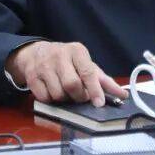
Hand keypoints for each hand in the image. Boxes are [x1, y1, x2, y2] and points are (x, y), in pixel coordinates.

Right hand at [6, 41, 127, 106]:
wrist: (36, 53)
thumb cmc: (67, 61)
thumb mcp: (86, 65)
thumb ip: (104, 80)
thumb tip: (122, 95)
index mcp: (77, 51)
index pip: (87, 71)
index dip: (94, 89)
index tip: (99, 103)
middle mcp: (59, 56)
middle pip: (71, 84)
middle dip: (78, 96)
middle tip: (80, 97)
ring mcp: (43, 66)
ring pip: (57, 94)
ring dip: (64, 99)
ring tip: (66, 93)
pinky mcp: (31, 77)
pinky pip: (44, 98)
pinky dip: (51, 100)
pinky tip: (53, 92)